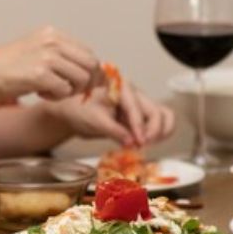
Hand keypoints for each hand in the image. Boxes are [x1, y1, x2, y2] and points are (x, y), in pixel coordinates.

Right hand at [0, 26, 100, 102]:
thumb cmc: (9, 66)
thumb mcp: (36, 49)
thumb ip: (60, 54)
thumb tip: (91, 70)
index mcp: (53, 34)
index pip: (88, 53)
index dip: (90, 72)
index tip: (84, 84)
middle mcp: (52, 42)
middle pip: (91, 65)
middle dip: (87, 83)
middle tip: (71, 91)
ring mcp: (46, 57)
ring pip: (82, 79)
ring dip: (70, 91)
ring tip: (51, 90)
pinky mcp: (40, 74)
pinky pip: (65, 90)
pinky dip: (55, 97)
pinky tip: (40, 93)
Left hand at [49, 81, 175, 146]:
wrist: (70, 110)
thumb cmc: (78, 109)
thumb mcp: (94, 120)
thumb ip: (113, 130)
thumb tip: (132, 143)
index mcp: (122, 87)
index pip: (137, 108)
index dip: (139, 127)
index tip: (139, 142)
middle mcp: (134, 93)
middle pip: (157, 111)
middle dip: (154, 131)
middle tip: (143, 145)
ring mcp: (138, 104)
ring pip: (162, 116)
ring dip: (160, 132)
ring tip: (146, 144)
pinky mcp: (139, 116)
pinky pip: (156, 123)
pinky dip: (156, 134)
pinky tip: (144, 143)